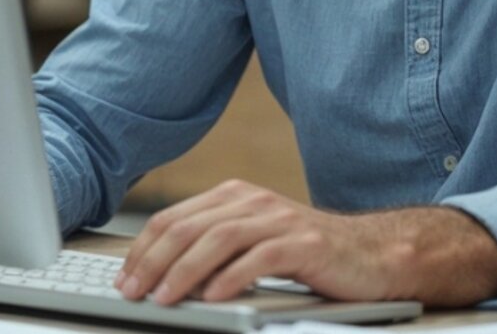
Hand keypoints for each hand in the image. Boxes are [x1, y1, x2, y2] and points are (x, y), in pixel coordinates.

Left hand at [115, 180, 496, 307]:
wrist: (375, 255)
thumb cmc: (309, 255)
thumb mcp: (253, 245)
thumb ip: (213, 251)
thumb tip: (159, 278)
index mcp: (234, 197)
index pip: (172, 219)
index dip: (142, 250)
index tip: (122, 279)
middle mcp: (254, 201)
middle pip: (188, 227)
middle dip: (153, 262)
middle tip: (131, 292)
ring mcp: (281, 219)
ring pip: (218, 240)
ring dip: (184, 272)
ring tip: (163, 299)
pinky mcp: (306, 243)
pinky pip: (260, 258)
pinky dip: (231, 278)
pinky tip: (213, 298)